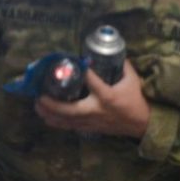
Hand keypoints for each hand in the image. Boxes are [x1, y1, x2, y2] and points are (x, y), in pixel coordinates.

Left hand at [35, 59, 150, 139]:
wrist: (141, 124)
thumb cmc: (136, 101)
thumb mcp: (133, 81)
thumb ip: (123, 67)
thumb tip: (114, 53)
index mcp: (108, 96)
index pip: (92, 83)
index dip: (82, 73)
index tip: (73, 63)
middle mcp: (96, 110)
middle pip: (70, 109)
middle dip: (52, 103)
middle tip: (40, 95)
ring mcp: (92, 121)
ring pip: (66, 120)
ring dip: (50, 113)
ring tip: (38, 105)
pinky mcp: (91, 128)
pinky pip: (70, 126)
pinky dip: (57, 122)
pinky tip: (46, 117)